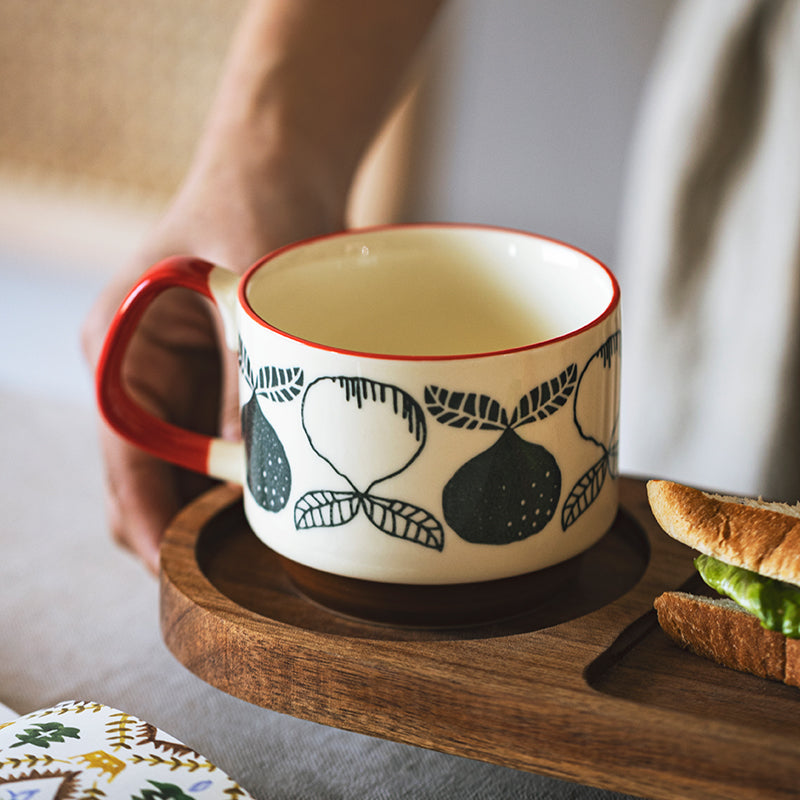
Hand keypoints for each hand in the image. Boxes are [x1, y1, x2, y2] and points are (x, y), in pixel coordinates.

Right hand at [82, 156, 342, 572]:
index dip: (144, 520)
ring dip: (210, 510)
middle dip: (176, 529)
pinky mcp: (216, 383)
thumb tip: (249, 467)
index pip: (121, 454)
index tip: (173, 575)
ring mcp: (177, 382)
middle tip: (229, 576)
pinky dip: (239, 481)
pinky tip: (275, 503)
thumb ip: (243, 374)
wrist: (280, 169)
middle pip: (145, 477)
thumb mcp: (247, 287)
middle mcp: (138, 374)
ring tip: (258, 551)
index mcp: (118, 348)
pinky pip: (219, 448)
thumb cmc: (255, 204)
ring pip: (182, 471)